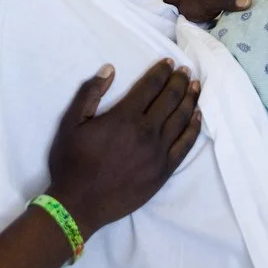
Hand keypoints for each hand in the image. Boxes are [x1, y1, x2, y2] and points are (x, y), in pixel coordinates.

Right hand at [46, 60, 200, 238]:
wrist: (79, 205)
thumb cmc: (72, 163)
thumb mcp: (70, 123)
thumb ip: (90, 93)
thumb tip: (110, 68)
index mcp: (124, 117)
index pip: (150, 87)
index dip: (161, 72)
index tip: (169, 63)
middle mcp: (146, 132)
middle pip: (170, 99)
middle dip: (179, 81)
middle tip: (185, 70)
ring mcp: (158, 153)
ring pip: (181, 119)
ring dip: (190, 99)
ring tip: (195, 86)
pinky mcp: (164, 171)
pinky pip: (185, 145)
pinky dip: (193, 128)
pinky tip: (197, 116)